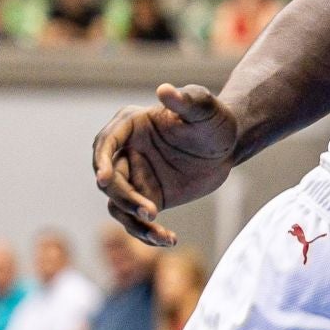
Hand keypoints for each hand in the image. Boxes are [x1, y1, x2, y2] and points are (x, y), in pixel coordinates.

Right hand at [91, 84, 239, 245]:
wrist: (227, 146)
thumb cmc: (214, 120)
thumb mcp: (205, 109)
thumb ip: (187, 100)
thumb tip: (165, 90)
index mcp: (131, 125)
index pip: (106, 143)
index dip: (102, 161)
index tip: (105, 179)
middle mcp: (126, 151)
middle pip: (110, 180)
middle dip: (124, 197)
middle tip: (151, 211)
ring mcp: (134, 176)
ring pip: (118, 204)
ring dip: (134, 222)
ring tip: (160, 234)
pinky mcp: (147, 197)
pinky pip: (137, 219)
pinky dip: (148, 233)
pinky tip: (169, 239)